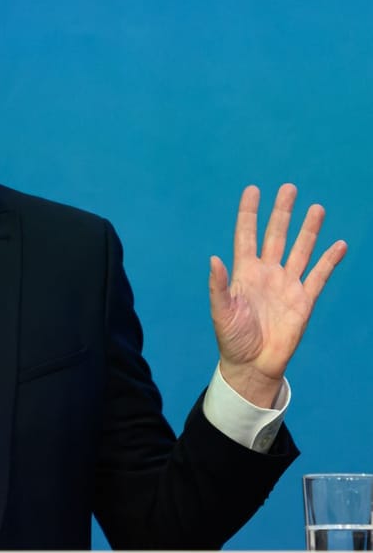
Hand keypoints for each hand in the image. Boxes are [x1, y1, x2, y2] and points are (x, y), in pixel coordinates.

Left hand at [209, 184, 346, 406]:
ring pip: (300, 250)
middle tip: (289, 188)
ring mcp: (287, 284)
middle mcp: (267, 273)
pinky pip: (319, 275)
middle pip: (276, 235)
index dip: (249, 213)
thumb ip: (218, 285)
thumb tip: (213, 259)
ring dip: (308, 230)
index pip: (246, 235)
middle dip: (282, 212)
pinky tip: (338, 244)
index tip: (253, 190)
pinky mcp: (304, 300)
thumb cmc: (232, 338)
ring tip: (316, 208)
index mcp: (244, 272)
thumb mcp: (221, 311)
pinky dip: (329, 260)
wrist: (253, 363)